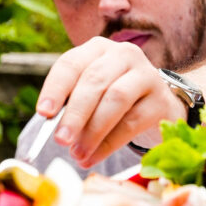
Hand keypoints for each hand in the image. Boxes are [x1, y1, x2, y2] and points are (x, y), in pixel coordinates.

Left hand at [35, 37, 181, 167]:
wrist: (157, 106)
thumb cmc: (113, 99)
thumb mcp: (91, 93)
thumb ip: (71, 104)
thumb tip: (54, 130)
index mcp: (98, 48)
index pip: (71, 63)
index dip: (56, 88)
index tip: (43, 113)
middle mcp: (124, 54)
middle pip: (95, 81)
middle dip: (74, 113)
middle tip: (60, 140)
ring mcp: (147, 75)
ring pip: (115, 99)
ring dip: (93, 130)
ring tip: (77, 154)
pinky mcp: (161, 100)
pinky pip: (132, 122)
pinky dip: (109, 143)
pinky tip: (94, 157)